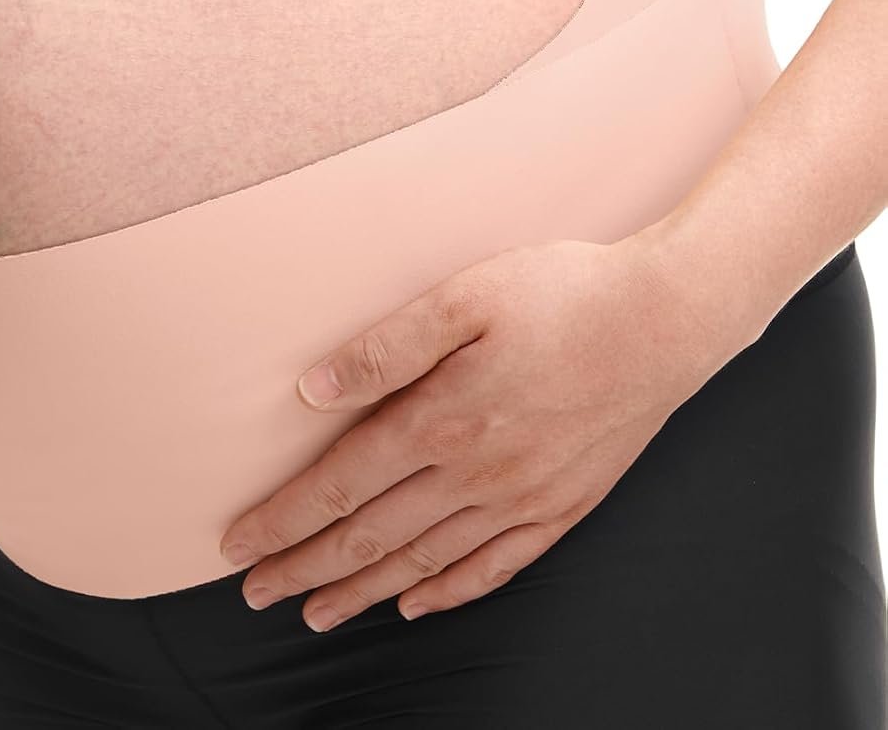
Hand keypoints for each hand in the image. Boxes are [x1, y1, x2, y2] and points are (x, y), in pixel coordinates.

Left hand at [218, 233, 721, 631]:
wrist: (669, 318)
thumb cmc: (563, 292)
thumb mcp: (464, 296)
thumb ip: (385, 347)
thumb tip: (311, 390)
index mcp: (443, 420)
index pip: (340, 486)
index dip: (283, 520)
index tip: (235, 547)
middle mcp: (477, 473)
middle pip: (372, 536)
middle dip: (305, 568)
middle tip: (254, 594)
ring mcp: (523, 497)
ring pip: (426, 561)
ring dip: (364, 590)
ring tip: (317, 612)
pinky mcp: (564, 504)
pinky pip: (496, 566)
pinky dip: (449, 591)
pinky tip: (418, 604)